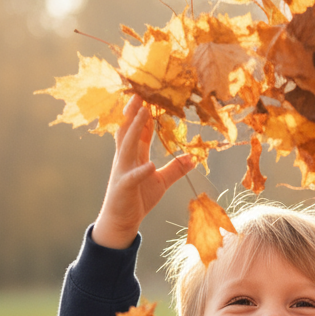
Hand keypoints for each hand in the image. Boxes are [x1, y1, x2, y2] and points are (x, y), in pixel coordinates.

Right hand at [92, 95, 195, 249]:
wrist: (121, 221)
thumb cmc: (137, 198)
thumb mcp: (160, 181)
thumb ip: (175, 169)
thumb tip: (193, 158)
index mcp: (133, 156)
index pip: (138, 132)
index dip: (143, 116)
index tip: (150, 98)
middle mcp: (125, 159)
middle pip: (128, 132)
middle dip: (134, 113)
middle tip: (140, 94)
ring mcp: (123, 172)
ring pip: (127, 146)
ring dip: (135, 130)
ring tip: (143, 115)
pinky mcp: (124, 187)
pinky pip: (133, 177)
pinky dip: (141, 170)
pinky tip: (150, 165)